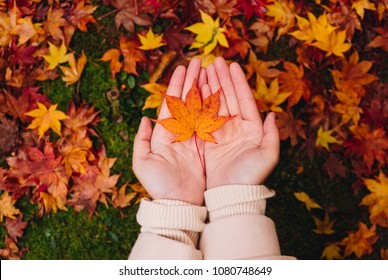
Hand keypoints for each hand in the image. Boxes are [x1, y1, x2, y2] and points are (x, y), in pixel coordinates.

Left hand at [132, 58, 206, 204]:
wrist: (179, 203)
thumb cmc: (159, 184)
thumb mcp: (143, 162)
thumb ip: (141, 140)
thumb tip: (145, 119)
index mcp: (165, 132)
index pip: (172, 103)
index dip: (177, 85)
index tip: (184, 68)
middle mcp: (180, 132)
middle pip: (187, 100)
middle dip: (192, 80)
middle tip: (200, 62)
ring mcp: (194, 137)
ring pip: (200, 108)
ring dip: (204, 89)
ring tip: (210, 72)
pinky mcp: (206, 145)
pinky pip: (211, 122)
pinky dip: (214, 107)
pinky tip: (218, 93)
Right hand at [202, 57, 279, 188]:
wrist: (230, 194)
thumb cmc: (250, 176)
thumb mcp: (267, 156)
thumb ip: (272, 135)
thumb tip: (272, 116)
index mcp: (251, 129)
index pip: (244, 100)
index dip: (238, 83)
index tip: (232, 66)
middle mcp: (236, 128)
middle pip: (228, 98)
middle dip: (222, 79)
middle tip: (214, 62)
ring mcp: (221, 132)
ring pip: (215, 104)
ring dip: (210, 87)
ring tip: (204, 70)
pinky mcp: (208, 140)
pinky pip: (203, 117)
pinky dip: (200, 103)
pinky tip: (197, 90)